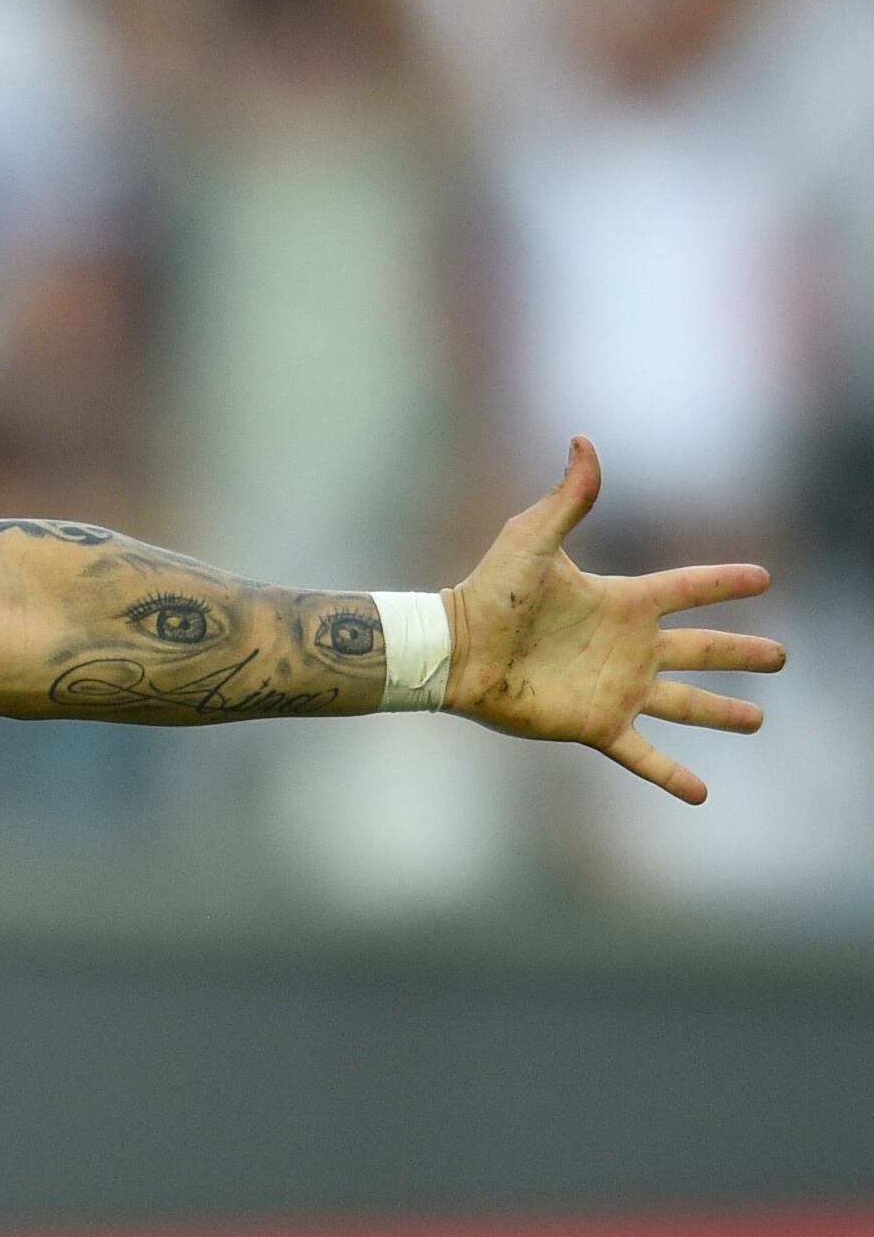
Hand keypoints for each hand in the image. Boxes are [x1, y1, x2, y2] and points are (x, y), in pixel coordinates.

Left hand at [445, 438, 784, 803]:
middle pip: (699, 649)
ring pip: (684, 704)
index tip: (764, 577)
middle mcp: (626, 647)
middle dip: (740, 653)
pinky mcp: (594, 724)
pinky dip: (670, 775)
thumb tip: (584, 441)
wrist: (454, 648)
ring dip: (721, 713)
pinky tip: (701, 795)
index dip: (723, 583)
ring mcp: (614, 688)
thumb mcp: (533, 539)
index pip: (686, 589)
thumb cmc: (488, 592)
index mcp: (620, 602)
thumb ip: (568, 497)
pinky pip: (642, 754)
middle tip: (781, 656)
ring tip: (757, 720)